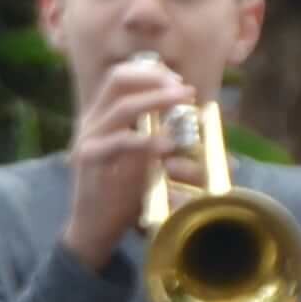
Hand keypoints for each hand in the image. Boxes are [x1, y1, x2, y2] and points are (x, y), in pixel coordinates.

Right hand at [62, 54, 192, 271]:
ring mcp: (88, 139)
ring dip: (156, 100)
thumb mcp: (148, 162)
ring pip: (121, 107)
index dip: (151, 72)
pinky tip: (168, 144)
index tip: (179, 81)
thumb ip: (166, 143)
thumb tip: (213, 141)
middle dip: (154, 78)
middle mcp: (92, 121)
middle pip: (117, 79)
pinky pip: (119, 142)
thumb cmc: (122, 195)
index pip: (122, 77)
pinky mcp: (89, 159)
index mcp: (102, 116)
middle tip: (183, 88)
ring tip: (183, 101)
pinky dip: (146, 140)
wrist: (94, 229)